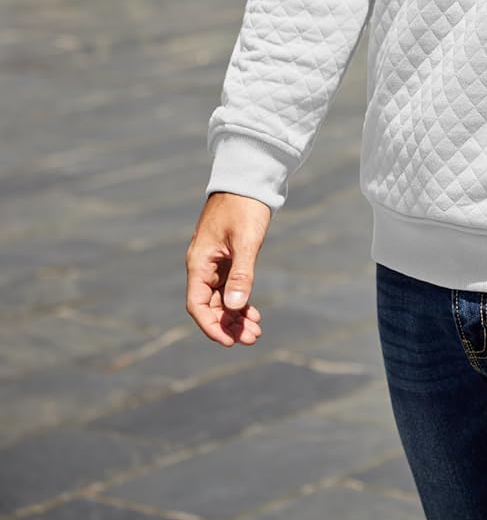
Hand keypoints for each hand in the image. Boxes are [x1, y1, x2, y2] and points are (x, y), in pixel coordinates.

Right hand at [186, 192, 270, 346]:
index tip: (230, 342)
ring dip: (236, 316)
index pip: (197, 305)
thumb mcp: (246, 241)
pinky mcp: (227, 257)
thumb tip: (235, 307)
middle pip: (210, 305)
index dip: (211, 326)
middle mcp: (203, 265)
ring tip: (256, 331)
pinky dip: (240, 300)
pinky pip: (229, 287)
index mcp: (199, 262)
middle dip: (228, 324)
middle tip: (252, 338)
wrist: (249, 178)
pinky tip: (253, 312)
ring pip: (221, 298)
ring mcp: (215, 261)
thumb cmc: (245, 206)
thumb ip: (241, 274)